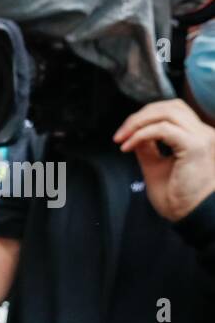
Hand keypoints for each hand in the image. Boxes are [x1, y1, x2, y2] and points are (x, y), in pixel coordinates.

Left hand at [115, 99, 214, 222]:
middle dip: (140, 116)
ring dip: (138, 122)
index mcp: (198, 136)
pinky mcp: (195, 146)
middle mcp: (204, 133)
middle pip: (171, 106)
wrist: (191, 216)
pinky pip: (163, 129)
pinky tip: (129, 147)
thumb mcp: (156, 167)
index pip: (173, 111)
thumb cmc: (178, 198)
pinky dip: (141, 135)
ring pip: (167, 112)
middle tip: (120, 134)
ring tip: (122, 139)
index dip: (146, 116)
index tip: (124, 134)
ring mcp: (202, 138)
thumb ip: (147, 148)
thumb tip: (134, 134)